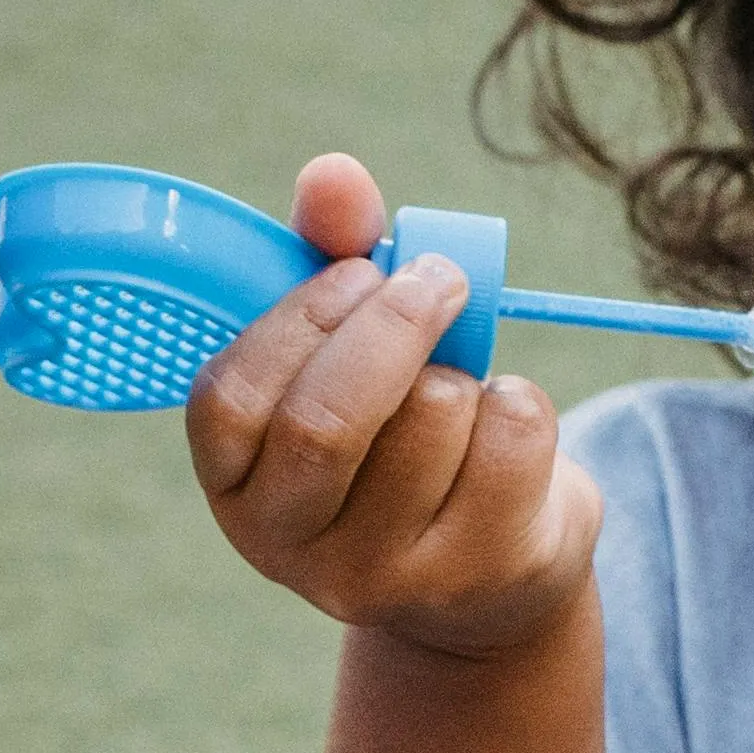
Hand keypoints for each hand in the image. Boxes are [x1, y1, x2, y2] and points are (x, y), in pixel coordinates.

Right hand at [184, 153, 596, 662]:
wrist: (487, 576)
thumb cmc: (403, 436)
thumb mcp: (356, 349)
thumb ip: (334, 254)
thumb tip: (333, 175)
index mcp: (238, 488)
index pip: (231, 399)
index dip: (299, 318)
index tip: (359, 272)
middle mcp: (290, 547)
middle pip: (326, 421)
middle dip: (393, 324)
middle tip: (438, 280)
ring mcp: (382, 577)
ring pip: (430, 417)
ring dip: (462, 371)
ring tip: (461, 390)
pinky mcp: (475, 575)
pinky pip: (509, 439)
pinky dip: (522, 403)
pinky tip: (504, 430)